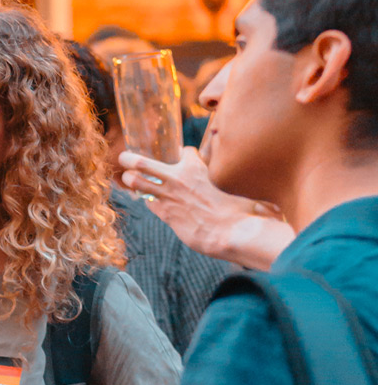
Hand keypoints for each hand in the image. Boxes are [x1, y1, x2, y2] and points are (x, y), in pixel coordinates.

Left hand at [118, 147, 291, 264]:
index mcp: (199, 167)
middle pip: (146, 163)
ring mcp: (170, 197)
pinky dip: (149, 203)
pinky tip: (146, 202)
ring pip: (140, 184)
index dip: (184, 155)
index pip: (186, 152)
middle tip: (125, 157)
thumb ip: (240, 176)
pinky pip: (151, 205)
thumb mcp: (243, 185)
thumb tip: (259, 171)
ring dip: (132, 181)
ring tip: (125, 178)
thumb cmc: (244, 210)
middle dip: (133, 159)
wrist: (234, 232)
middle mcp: (180, 178)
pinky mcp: (167, 216)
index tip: (181, 157)